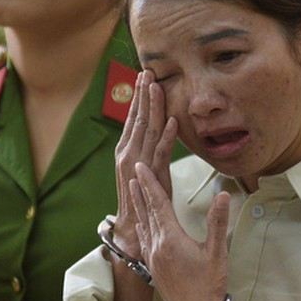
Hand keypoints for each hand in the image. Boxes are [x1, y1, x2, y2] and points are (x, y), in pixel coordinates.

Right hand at [112, 70, 176, 258]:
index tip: (143, 75)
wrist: (132, 229)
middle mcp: (128, 154)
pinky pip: (160, 154)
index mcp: (127, 150)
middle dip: (143, 94)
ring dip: (153, 107)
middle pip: (138, 118)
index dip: (139, 96)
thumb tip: (159, 128)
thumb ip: (148, 149)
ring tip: (157, 86)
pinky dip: (167, 137)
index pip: (133, 118)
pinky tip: (174, 121)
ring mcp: (138, 165)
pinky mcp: (151, 177)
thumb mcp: (144, 169)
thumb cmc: (141, 198)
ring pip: (147, 131)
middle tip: (147, 71)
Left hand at [130, 162, 230, 300]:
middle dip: (140, 189)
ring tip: (133, 190)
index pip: (157, 204)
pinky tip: (140, 224)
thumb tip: (223, 194)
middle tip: (133, 170)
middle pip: (146, 211)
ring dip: (138, 205)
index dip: (149, 183)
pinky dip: (141, 225)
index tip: (140, 167)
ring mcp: (152, 257)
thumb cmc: (209, 285)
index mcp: (170, 239)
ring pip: (142, 225)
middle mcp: (156, 246)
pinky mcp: (153, 267)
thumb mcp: (217, 252)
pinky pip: (143, 239)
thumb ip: (217, 221)